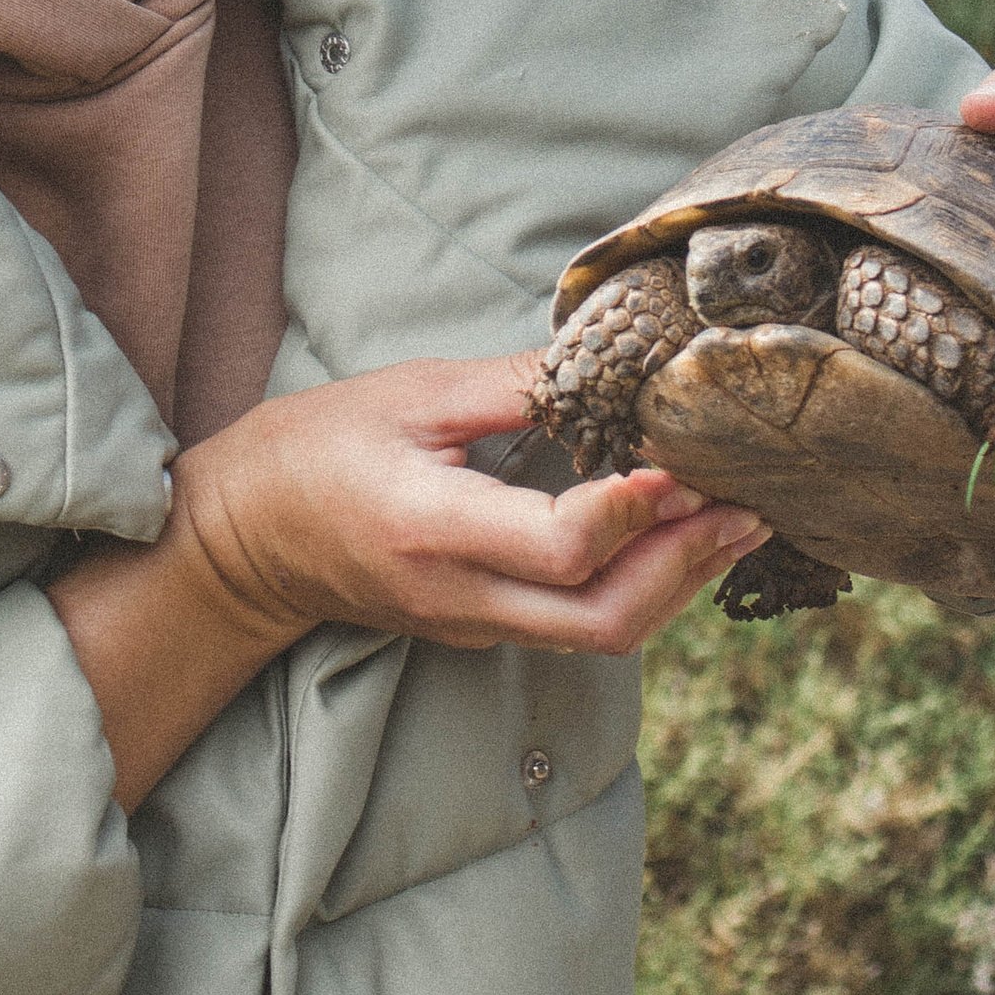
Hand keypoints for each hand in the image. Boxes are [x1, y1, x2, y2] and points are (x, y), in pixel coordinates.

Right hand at [51, 355, 768, 809]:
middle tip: (751, 507)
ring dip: (679, 582)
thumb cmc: (317, 448)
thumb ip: (514, 387)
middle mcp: (460, 595)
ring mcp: (472, 625)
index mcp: (432, 528)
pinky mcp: (482, 631)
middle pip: (603, 619)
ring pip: (602, 634)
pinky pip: (579, 626)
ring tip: (736, 521)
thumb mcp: (410, 393)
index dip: (636, 510)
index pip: (560, 546)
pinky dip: (641, 587)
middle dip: (690, 567)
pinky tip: (675, 539)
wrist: (242, 540)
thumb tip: (612, 359)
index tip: (690, 462)